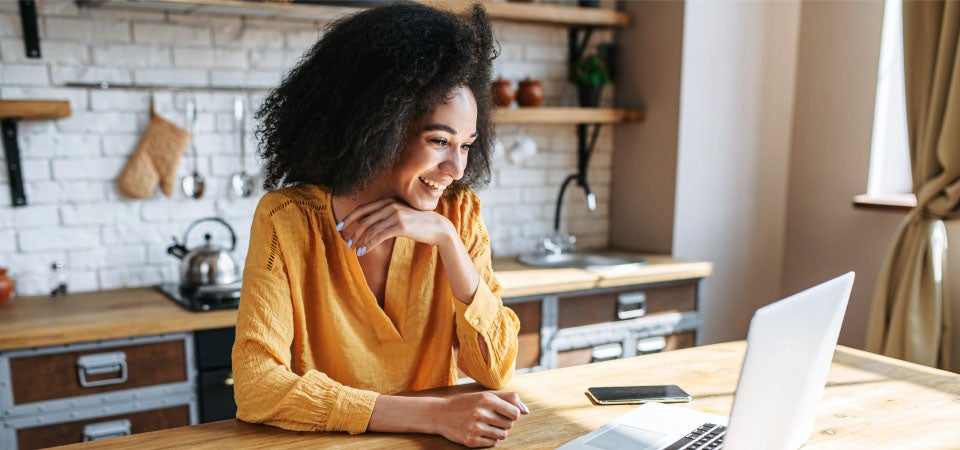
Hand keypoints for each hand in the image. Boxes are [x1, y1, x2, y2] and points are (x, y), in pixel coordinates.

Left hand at [338, 198, 454, 254]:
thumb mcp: (400, 215)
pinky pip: (379, 236)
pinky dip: (369, 245)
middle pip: (364, 219)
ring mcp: (395, 215)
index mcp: (388, 201)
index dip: (349, 217)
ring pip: (371, 229)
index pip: (363, 208)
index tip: (340, 226)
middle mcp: (390, 205)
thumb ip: (385, 216)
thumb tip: (367, 226)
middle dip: (353, 232)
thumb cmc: (417, 224)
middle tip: (348, 243)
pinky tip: (364, 251)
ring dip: (360, 241)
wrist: (437, 227)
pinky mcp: (400, 226)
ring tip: (355, 250)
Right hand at [434, 391, 529, 447]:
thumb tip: (526, 410)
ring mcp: (475, 428)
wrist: (440, 414)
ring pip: (502, 435)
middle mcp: (480, 413)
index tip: (505, 413)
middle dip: (503, 423)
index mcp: (486, 399)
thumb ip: (508, 398)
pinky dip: (489, 439)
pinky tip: (479, 432)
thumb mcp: (485, 395)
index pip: (515, 413)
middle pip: (509, 425)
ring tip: (486, 425)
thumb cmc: (467, 403)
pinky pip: (492, 443)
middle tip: (491, 418)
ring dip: (497, 432)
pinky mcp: (470, 441)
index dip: (512, 414)